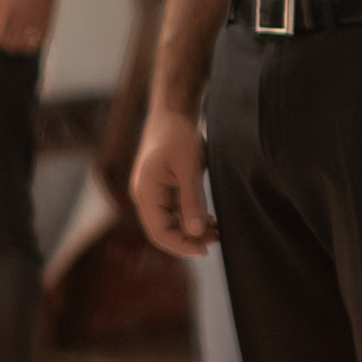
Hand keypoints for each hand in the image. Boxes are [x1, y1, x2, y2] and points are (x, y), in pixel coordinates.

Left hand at [0, 0, 56, 53]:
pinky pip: (39, 42)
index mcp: (4, 11)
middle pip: (8, 45)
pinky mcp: (46, 21)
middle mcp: (20, 18)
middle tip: (3, 31)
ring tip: (16, 34)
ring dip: (17, 44)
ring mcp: (35, 21)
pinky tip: (28, 35)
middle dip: (3, 40)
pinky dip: (32, 43)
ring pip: (24, 47)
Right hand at [131, 109, 215, 257]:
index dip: (181, 246)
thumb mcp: (189, 168)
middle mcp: (144, 195)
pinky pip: (173, 210)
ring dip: (190, 229)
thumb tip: (195, 232)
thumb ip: (191, 200)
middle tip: (216, 240)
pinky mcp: (161, 186)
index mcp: (145, 192)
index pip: (159, 232)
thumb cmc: (178, 134)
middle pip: (163, 230)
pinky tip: (208, 218)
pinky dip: (189, 216)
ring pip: (169, 221)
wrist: (172, 111)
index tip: (204, 250)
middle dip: (188, 239)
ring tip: (216, 230)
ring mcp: (152, 191)